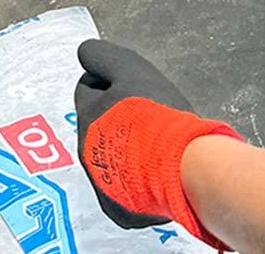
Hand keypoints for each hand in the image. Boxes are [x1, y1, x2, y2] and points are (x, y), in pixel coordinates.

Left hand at [75, 39, 238, 245]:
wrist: (180, 166)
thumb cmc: (155, 113)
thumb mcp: (128, 66)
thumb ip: (101, 56)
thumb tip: (84, 53)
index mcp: (88, 115)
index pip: (87, 88)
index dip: (110, 82)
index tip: (132, 87)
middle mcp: (87, 152)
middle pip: (98, 124)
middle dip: (116, 117)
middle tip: (147, 115)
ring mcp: (102, 184)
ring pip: (109, 156)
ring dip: (125, 147)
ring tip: (155, 143)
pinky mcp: (120, 210)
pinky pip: (122, 188)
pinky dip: (134, 179)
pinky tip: (155, 170)